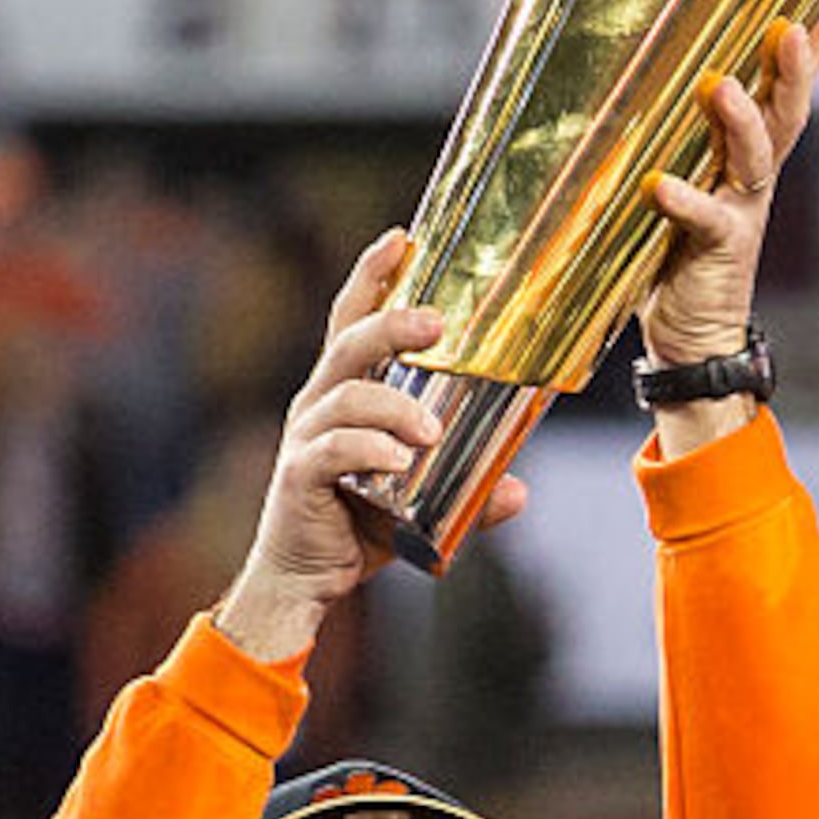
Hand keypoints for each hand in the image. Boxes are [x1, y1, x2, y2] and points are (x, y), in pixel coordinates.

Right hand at [213, 230, 526, 660]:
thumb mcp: (422, 501)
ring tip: (430, 432)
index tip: (403, 238)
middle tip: (436, 325)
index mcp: (344, 393)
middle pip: (348, 344)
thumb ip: (469, 491)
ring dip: (393, 406)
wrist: (304, 580)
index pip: (351, 319)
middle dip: (390, 323)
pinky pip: (331, 451)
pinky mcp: (299, 475)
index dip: (373, 277)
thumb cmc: (356, 526)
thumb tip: (518, 491)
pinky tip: (397, 458)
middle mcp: (320, 404)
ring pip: (345, 396)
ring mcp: (307, 438)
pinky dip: (367, 449)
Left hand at [635, 5, 818, 364]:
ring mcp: (740, 213)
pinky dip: (684, 199)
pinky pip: (705, 219)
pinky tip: (660, 183)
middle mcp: (753, 181)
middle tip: (790, 27)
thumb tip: (664, 95)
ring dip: (741, 121)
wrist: (694, 336)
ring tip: (721, 86)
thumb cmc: (684, 254)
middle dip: (793, 71)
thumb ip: (688, 148)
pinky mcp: (716, 249)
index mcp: (749, 162)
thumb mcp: (690, 187)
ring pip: (753, 158)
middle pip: (784, 117)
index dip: (812, 56)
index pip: (786, 98)